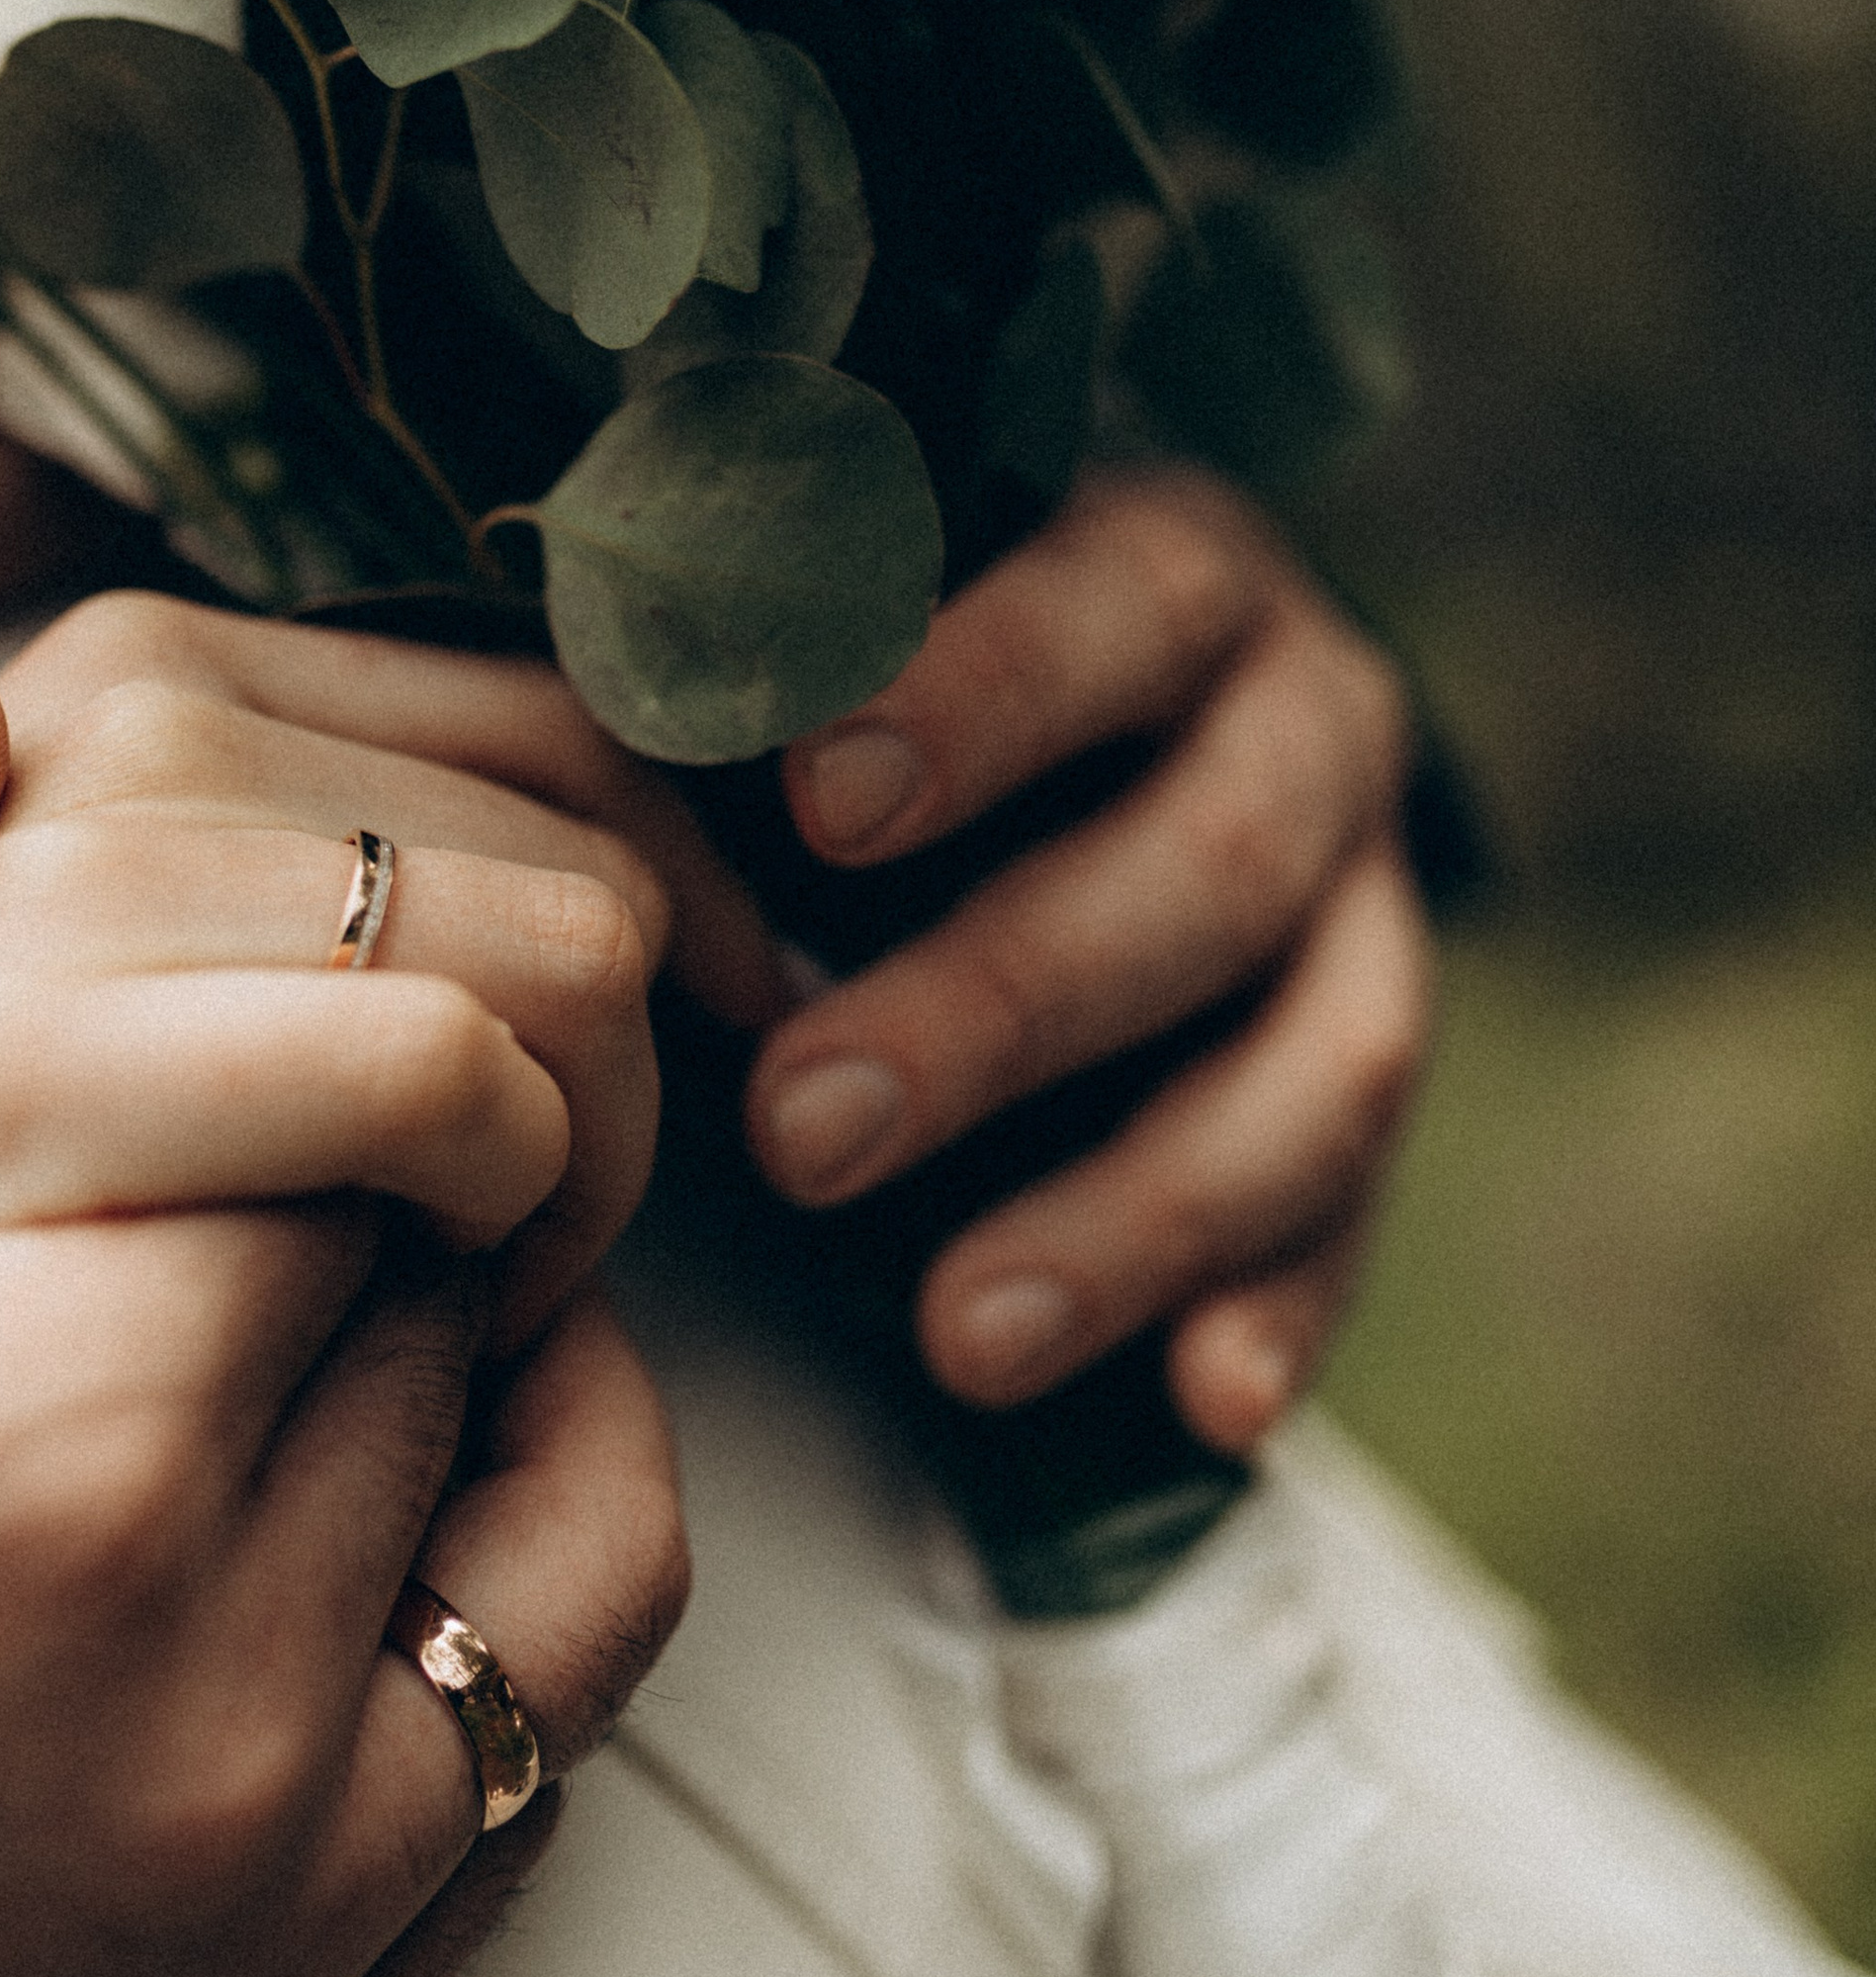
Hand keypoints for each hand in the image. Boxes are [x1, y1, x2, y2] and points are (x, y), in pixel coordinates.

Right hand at [0, 664, 684, 1976]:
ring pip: (543, 1526)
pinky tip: (355, 1550)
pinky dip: (493, 1628)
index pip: (363, 1114)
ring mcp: (263, 1905)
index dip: (280, 1040)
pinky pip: (529, 1784)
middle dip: (364, 1204)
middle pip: (449, 1304)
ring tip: (312, 1329)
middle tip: (216, 1172)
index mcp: (47, 1431)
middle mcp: (212, 1685)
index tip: (178, 1046)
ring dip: (460, 1394)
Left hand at [745, 469, 1431, 1451]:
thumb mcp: (830, 637)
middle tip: (798, 1130)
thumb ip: (754, 657)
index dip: (980, 701)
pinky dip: (1287, 1306)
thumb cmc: (882, 674)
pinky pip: (1360, 1204)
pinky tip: (1206, 1406)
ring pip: (1317, 1062)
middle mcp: (1307, 722)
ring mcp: (1366, 904)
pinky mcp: (1366, 1068)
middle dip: (1000, 1010)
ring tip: (955, 1339)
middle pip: (1208, 866)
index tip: (814, 803)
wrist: (1066, 725)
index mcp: (1170, 570)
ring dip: (1136, 1211)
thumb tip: (611, 679)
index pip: (1110, 607)